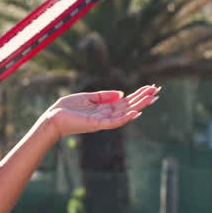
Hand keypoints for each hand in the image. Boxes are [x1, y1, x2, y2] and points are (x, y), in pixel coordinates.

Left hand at [45, 84, 159, 138]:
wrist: (53, 118)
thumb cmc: (67, 108)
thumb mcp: (87, 97)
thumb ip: (103, 96)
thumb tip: (121, 93)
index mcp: (104, 108)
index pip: (126, 101)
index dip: (138, 95)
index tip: (150, 88)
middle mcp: (107, 115)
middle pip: (129, 106)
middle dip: (143, 99)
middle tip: (158, 91)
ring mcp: (103, 120)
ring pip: (125, 113)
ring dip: (139, 105)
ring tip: (152, 98)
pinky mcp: (97, 124)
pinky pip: (114, 122)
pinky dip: (125, 117)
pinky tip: (136, 112)